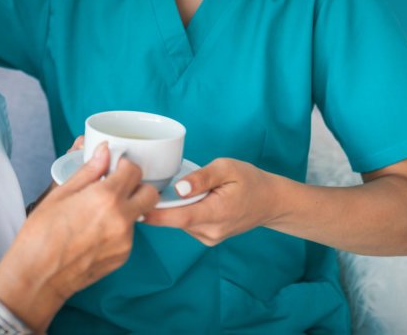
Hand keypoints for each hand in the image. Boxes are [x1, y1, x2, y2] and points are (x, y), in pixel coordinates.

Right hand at [0, 143, 159, 328]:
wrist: (38, 277)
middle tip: (117, 188)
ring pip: (139, 215)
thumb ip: (88, 171)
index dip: (125, 166)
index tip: (115, 168)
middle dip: (138, 186)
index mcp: (106, 198)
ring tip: (98, 214)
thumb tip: (104, 151)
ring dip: (126, 209)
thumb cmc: (41, 235)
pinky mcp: (123, 257)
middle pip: (150, 193)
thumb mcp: (60, 194)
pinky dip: (118, 230)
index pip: (135, 171)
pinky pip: (129, 235)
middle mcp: (122, 218)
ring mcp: (125, 240)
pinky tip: (95, 233)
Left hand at [139, 157, 285, 246]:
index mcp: (216, 213)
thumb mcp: (227, 168)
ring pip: (179, 223)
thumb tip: (179, 188)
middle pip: (175, 220)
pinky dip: (183, 213)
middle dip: (159, 206)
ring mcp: (209, 238)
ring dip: (173, 209)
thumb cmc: (250, 181)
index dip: (154, 213)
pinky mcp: (208, 238)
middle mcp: (211, 231)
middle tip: (147, 187)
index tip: (135, 205)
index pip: (178, 218)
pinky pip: (187, 225)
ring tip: (175, 190)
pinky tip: (190, 200)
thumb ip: (202, 178)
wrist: (271, 202)